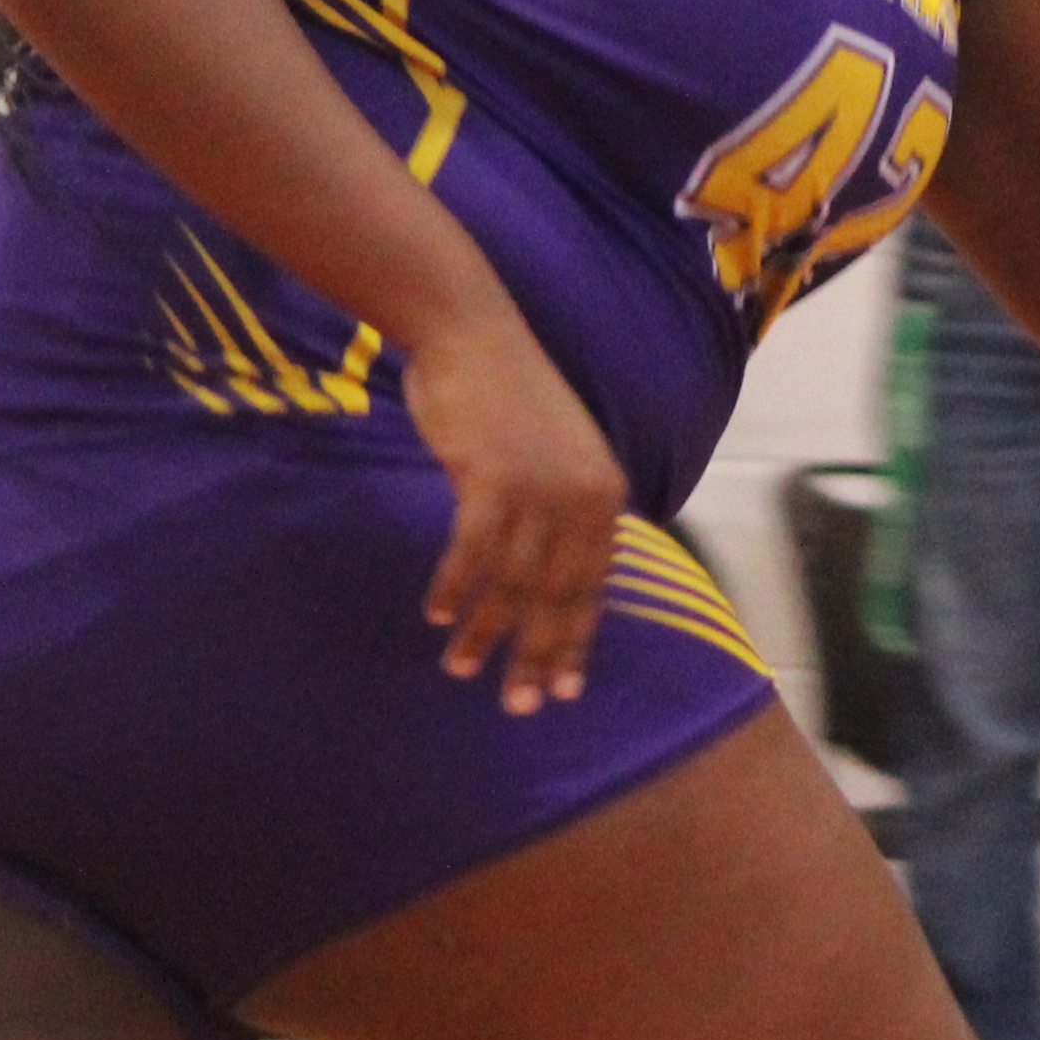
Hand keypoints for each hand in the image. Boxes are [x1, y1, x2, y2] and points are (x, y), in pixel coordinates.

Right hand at [394, 306, 631, 709]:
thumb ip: (561, 512)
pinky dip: (452, 587)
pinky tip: (434, 614)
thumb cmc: (506, 396)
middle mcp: (583, 495)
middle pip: (558, 595)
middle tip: (518, 706)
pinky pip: (472, 552)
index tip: (564, 689)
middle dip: (537, 656)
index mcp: (606, 494)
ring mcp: (540, 487)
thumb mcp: (553, 455)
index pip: (594, 586)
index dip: (576, 641)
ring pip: (512, 583)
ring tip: (460, 669)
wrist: (471, 332)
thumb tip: (552, 577)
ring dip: (482, 632)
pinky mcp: (492, 478)